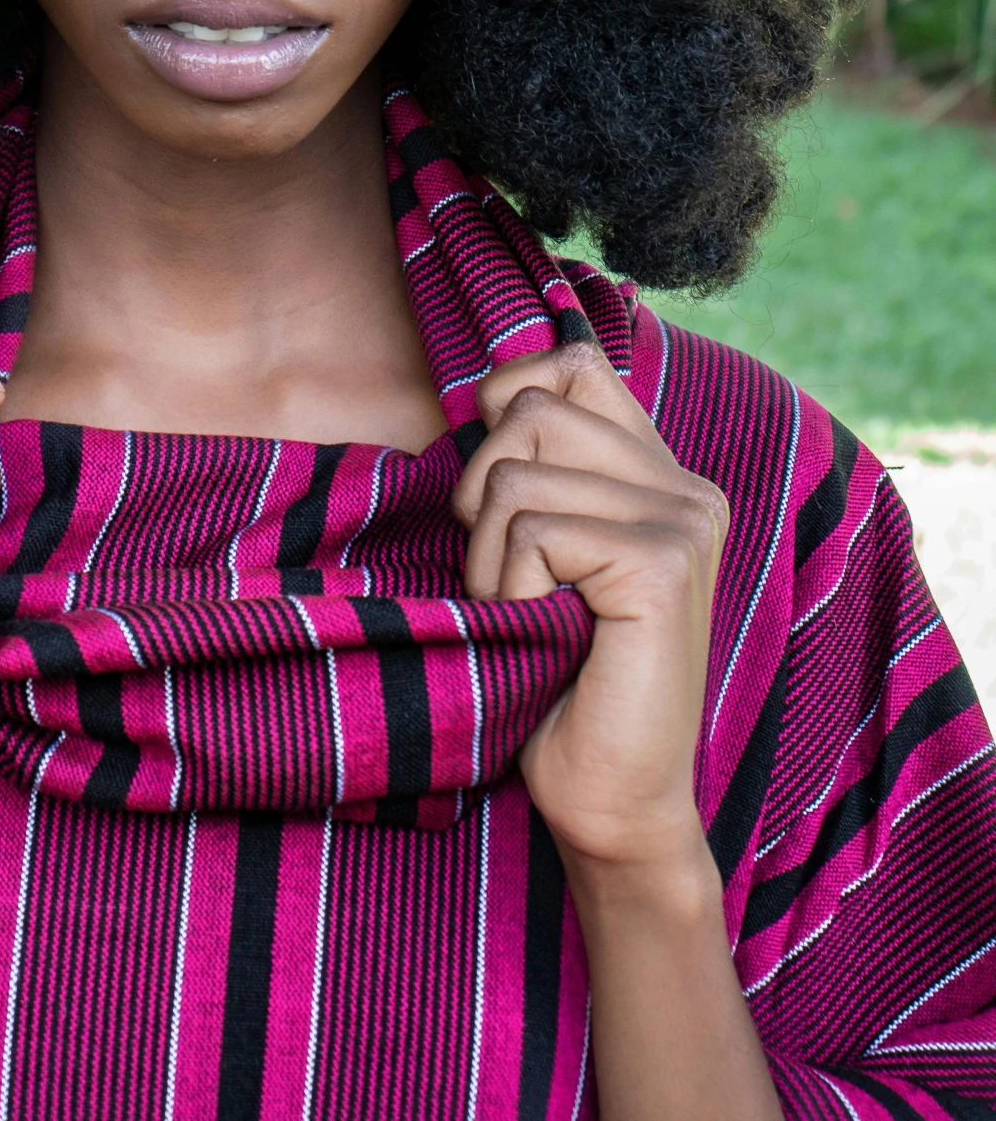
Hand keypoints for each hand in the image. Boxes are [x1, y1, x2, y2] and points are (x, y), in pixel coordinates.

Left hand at [451, 339, 728, 875]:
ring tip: (532, 616)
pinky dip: (509, 589)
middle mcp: (686, 487)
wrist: (610, 802)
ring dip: (490, 557)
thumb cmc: (558, 677)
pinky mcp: (661, 564)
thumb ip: (538, 466)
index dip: (506, 400)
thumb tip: (481, 387)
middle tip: (514, 580)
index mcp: (662, 475)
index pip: (570, 365)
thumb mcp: (543, 551)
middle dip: (482, 497)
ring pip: (515, 473)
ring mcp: (682, 522)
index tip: (499, 492)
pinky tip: (546, 637)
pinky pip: (531, 530)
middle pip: (527, 409)